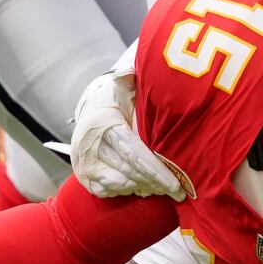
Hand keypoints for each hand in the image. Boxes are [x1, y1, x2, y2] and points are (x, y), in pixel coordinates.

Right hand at [70, 68, 186, 199]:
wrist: (92, 111)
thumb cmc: (117, 100)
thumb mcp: (124, 87)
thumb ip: (129, 79)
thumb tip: (128, 72)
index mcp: (103, 123)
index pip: (133, 152)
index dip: (156, 170)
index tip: (177, 184)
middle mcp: (90, 145)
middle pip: (129, 171)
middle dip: (155, 183)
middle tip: (178, 192)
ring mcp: (84, 162)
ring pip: (119, 184)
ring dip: (144, 188)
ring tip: (163, 189)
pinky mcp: (84, 175)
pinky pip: (107, 191)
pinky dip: (127, 191)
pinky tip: (144, 188)